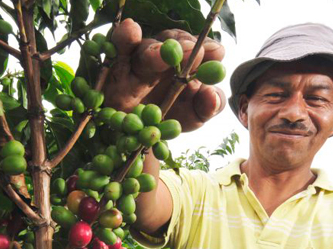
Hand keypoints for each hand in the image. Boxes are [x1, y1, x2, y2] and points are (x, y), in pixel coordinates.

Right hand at [106, 18, 226, 131]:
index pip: (204, 51)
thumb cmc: (164, 119)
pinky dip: (124, 36)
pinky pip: (121, 46)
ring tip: (162, 52)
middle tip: (190, 50)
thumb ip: (206, 107)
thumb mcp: (190, 118)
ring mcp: (141, 59)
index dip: (210, 50)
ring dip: (157, 49)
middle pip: (177, 41)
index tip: (214, 53)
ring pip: (149, 46)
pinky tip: (130, 29)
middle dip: (185, 44)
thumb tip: (212, 92)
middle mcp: (168, 57)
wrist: (131, 134)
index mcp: (190, 67)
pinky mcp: (118, 63)